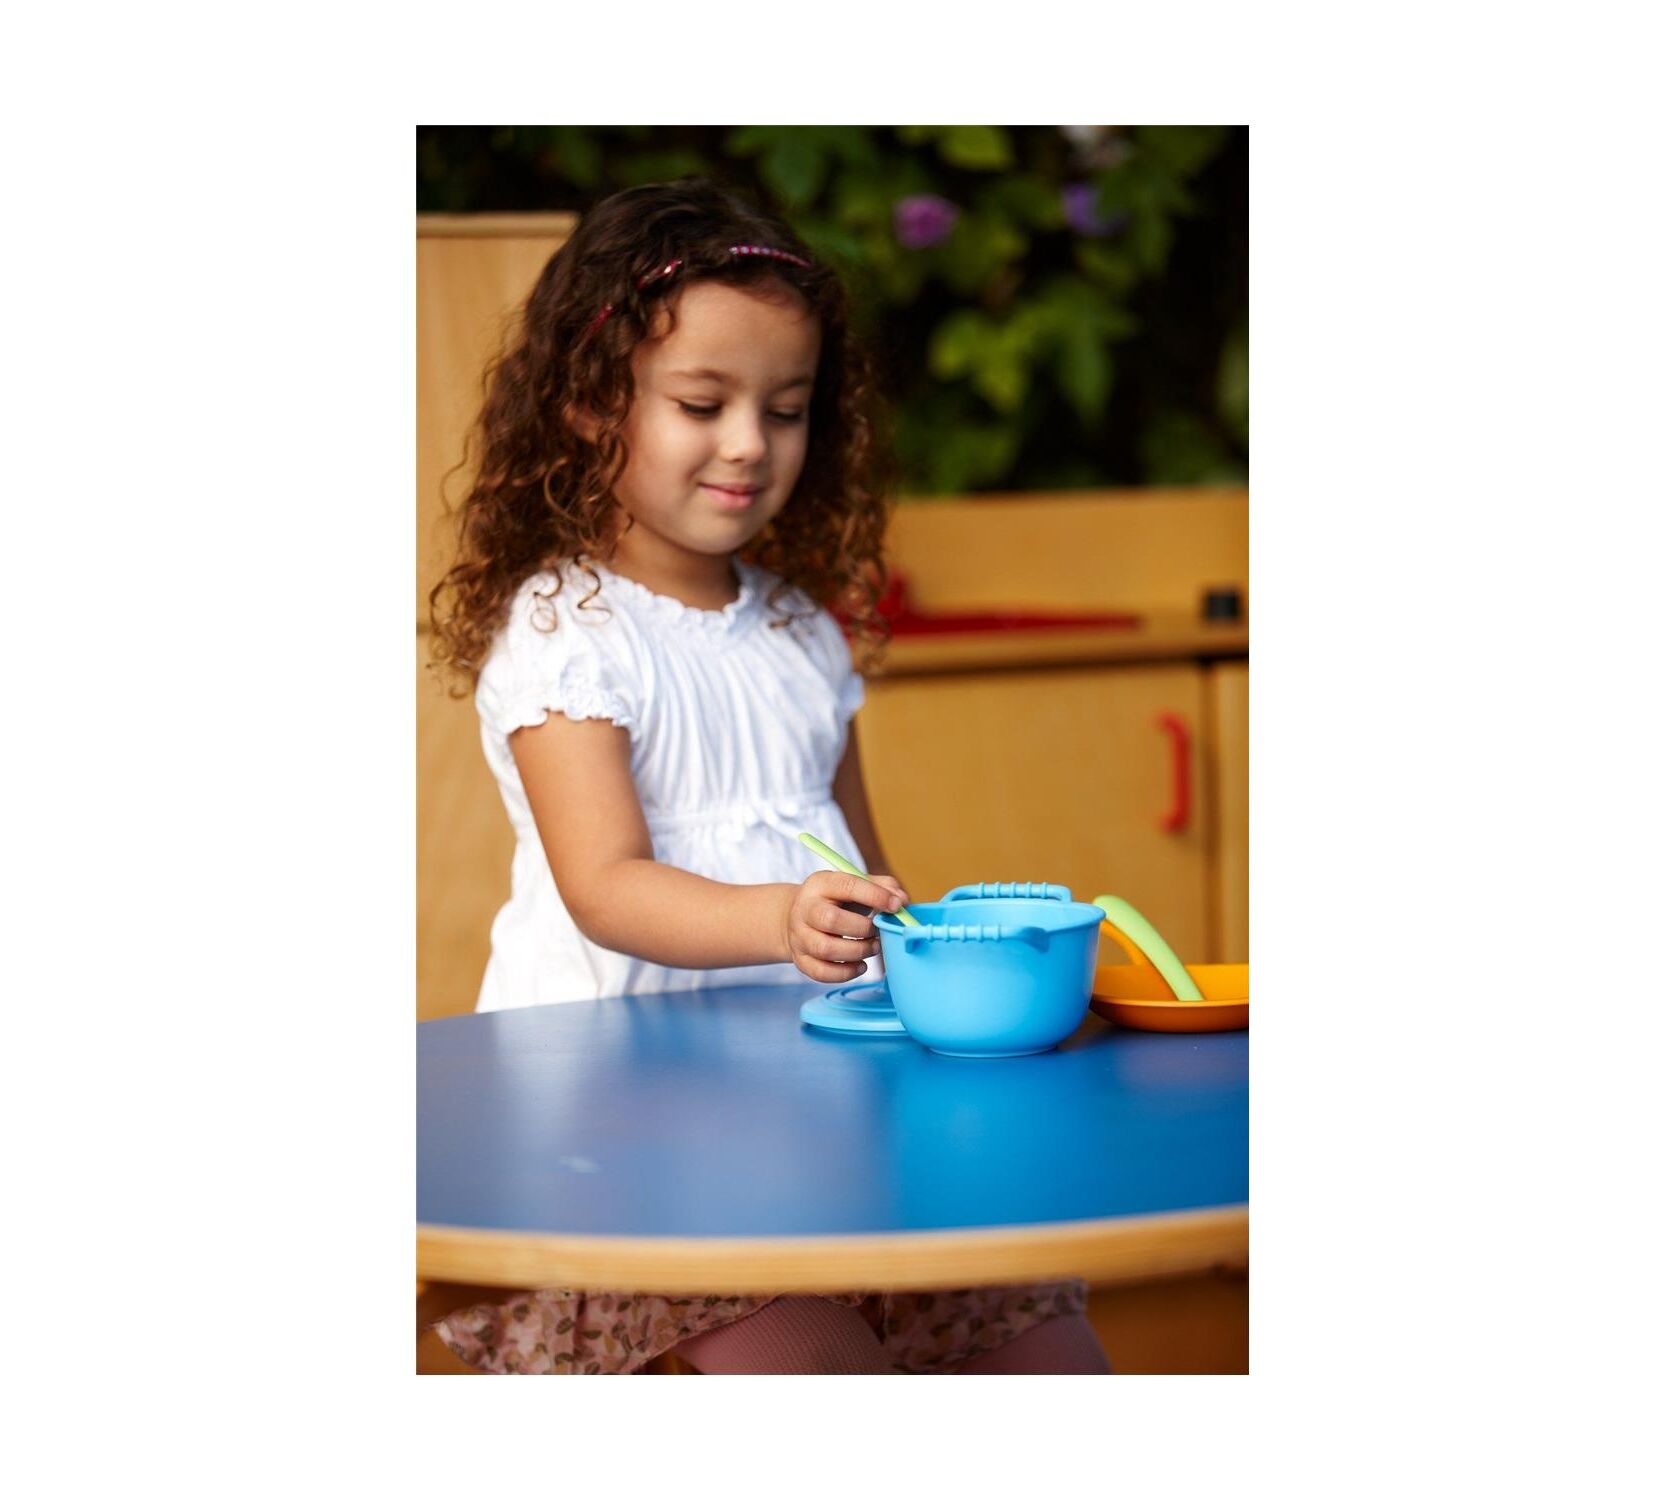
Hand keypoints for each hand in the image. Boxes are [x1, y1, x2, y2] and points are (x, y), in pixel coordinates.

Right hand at [781, 871, 910, 983]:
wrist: (798, 916)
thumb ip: (882, 887)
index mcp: (821, 884)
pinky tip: (860, 966)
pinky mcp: (800, 959)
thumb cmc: (836, 901)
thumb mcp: (855, 885)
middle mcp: (805, 908)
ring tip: (872, 948)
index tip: (896, 906)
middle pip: (831, 920)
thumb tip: (902, 901)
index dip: (875, 896)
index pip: (847, 886)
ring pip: (826, 949)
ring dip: (858, 952)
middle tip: (877, 932)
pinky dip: (846, 973)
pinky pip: (821, 972)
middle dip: (863, 929)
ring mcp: (799, 936)